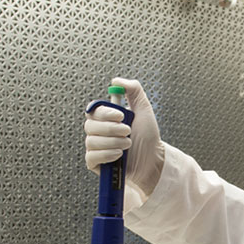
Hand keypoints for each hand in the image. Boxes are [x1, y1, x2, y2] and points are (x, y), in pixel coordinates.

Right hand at [84, 78, 165, 203]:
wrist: (153, 159)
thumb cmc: (148, 136)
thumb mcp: (144, 109)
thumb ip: (133, 90)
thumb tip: (116, 81)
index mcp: (106, 118)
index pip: (94, 110)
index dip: (105, 113)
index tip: (121, 116)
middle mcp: (98, 131)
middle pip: (90, 126)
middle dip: (111, 129)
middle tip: (128, 131)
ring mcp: (95, 147)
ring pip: (92, 141)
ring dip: (113, 142)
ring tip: (128, 144)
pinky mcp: (95, 163)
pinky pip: (91, 157)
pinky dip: (106, 155)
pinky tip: (119, 155)